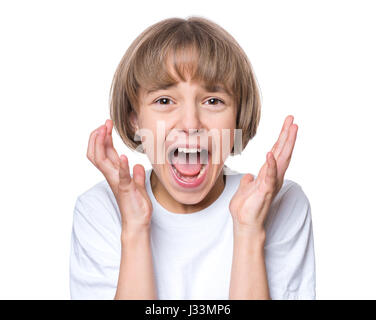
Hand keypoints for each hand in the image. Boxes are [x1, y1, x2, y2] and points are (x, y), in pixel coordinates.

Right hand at [87, 119, 152, 231]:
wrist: (137, 223)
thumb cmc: (136, 205)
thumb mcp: (138, 186)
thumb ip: (137, 175)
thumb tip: (139, 166)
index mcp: (115, 173)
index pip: (104, 152)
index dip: (103, 137)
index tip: (107, 125)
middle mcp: (112, 176)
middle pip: (97, 153)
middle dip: (98, 136)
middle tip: (104, 123)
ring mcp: (117, 182)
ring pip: (101, 161)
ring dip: (102, 144)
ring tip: (105, 130)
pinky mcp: (125, 189)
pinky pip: (120, 176)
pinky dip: (121, 166)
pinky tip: (123, 156)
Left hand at [229, 115, 297, 236]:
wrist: (245, 225)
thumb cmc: (245, 209)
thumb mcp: (244, 190)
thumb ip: (248, 181)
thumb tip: (248, 176)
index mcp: (267, 174)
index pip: (276, 152)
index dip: (281, 138)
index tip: (287, 124)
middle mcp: (273, 177)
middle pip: (282, 152)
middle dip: (287, 135)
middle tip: (292, 119)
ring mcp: (271, 183)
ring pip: (281, 160)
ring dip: (286, 144)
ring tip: (291, 128)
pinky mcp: (265, 190)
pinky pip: (269, 175)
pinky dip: (270, 165)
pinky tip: (270, 153)